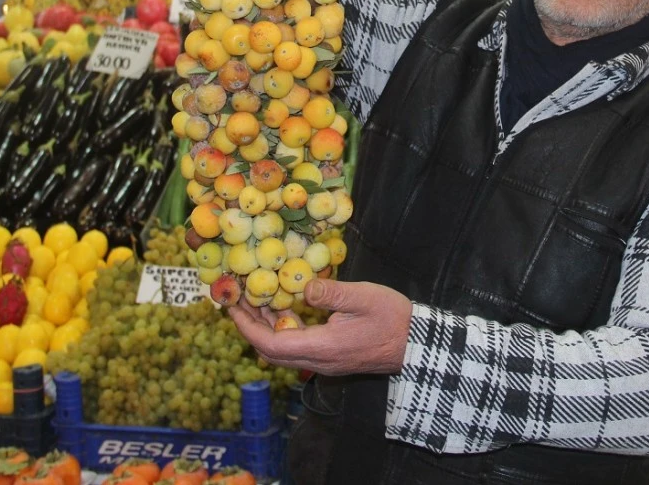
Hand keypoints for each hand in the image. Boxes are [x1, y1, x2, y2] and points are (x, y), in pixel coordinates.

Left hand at [230, 278, 412, 375]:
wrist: (416, 343)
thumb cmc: (392, 318)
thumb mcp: (362, 296)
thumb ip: (330, 293)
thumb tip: (302, 287)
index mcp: (323, 347)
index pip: (273, 344)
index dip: (248, 327)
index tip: (233, 307)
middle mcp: (319, 361)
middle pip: (272, 352)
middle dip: (251, 327)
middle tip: (238, 301)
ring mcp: (325, 362)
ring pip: (284, 352)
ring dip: (266, 329)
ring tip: (256, 301)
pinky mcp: (331, 358)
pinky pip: (298, 348)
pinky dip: (284, 330)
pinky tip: (285, 309)